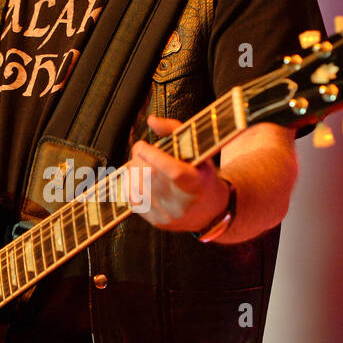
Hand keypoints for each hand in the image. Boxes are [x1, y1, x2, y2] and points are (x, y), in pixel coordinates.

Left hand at [128, 116, 233, 233]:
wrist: (212, 211)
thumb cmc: (203, 175)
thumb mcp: (199, 151)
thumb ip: (176, 130)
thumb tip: (151, 120)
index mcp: (197, 184)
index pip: (170, 171)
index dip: (150, 155)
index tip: (142, 145)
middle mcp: (183, 203)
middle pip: (149, 177)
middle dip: (138, 160)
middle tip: (140, 152)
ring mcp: (169, 215)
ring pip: (137, 189)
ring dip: (132, 172)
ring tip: (139, 164)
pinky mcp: (158, 222)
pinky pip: (134, 202)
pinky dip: (130, 186)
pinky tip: (136, 178)